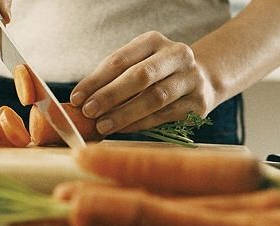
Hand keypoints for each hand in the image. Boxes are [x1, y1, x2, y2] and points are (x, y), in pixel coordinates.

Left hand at [70, 31, 218, 134]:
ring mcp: (191, 79)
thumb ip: (111, 78)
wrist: (202, 79)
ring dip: (124, 114)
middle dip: (110, 96)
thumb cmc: (156, 73)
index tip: (76, 98)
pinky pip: (164, 116)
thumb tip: (81, 101)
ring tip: (102, 125)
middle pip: (140, 76)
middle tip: (89, 112)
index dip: (95, 81)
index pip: (119, 60)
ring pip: (154, 98)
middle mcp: (176, 55)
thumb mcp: (136, 64)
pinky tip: (122, 129)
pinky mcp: (198, 103)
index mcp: (153, 41)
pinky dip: (140, 124)